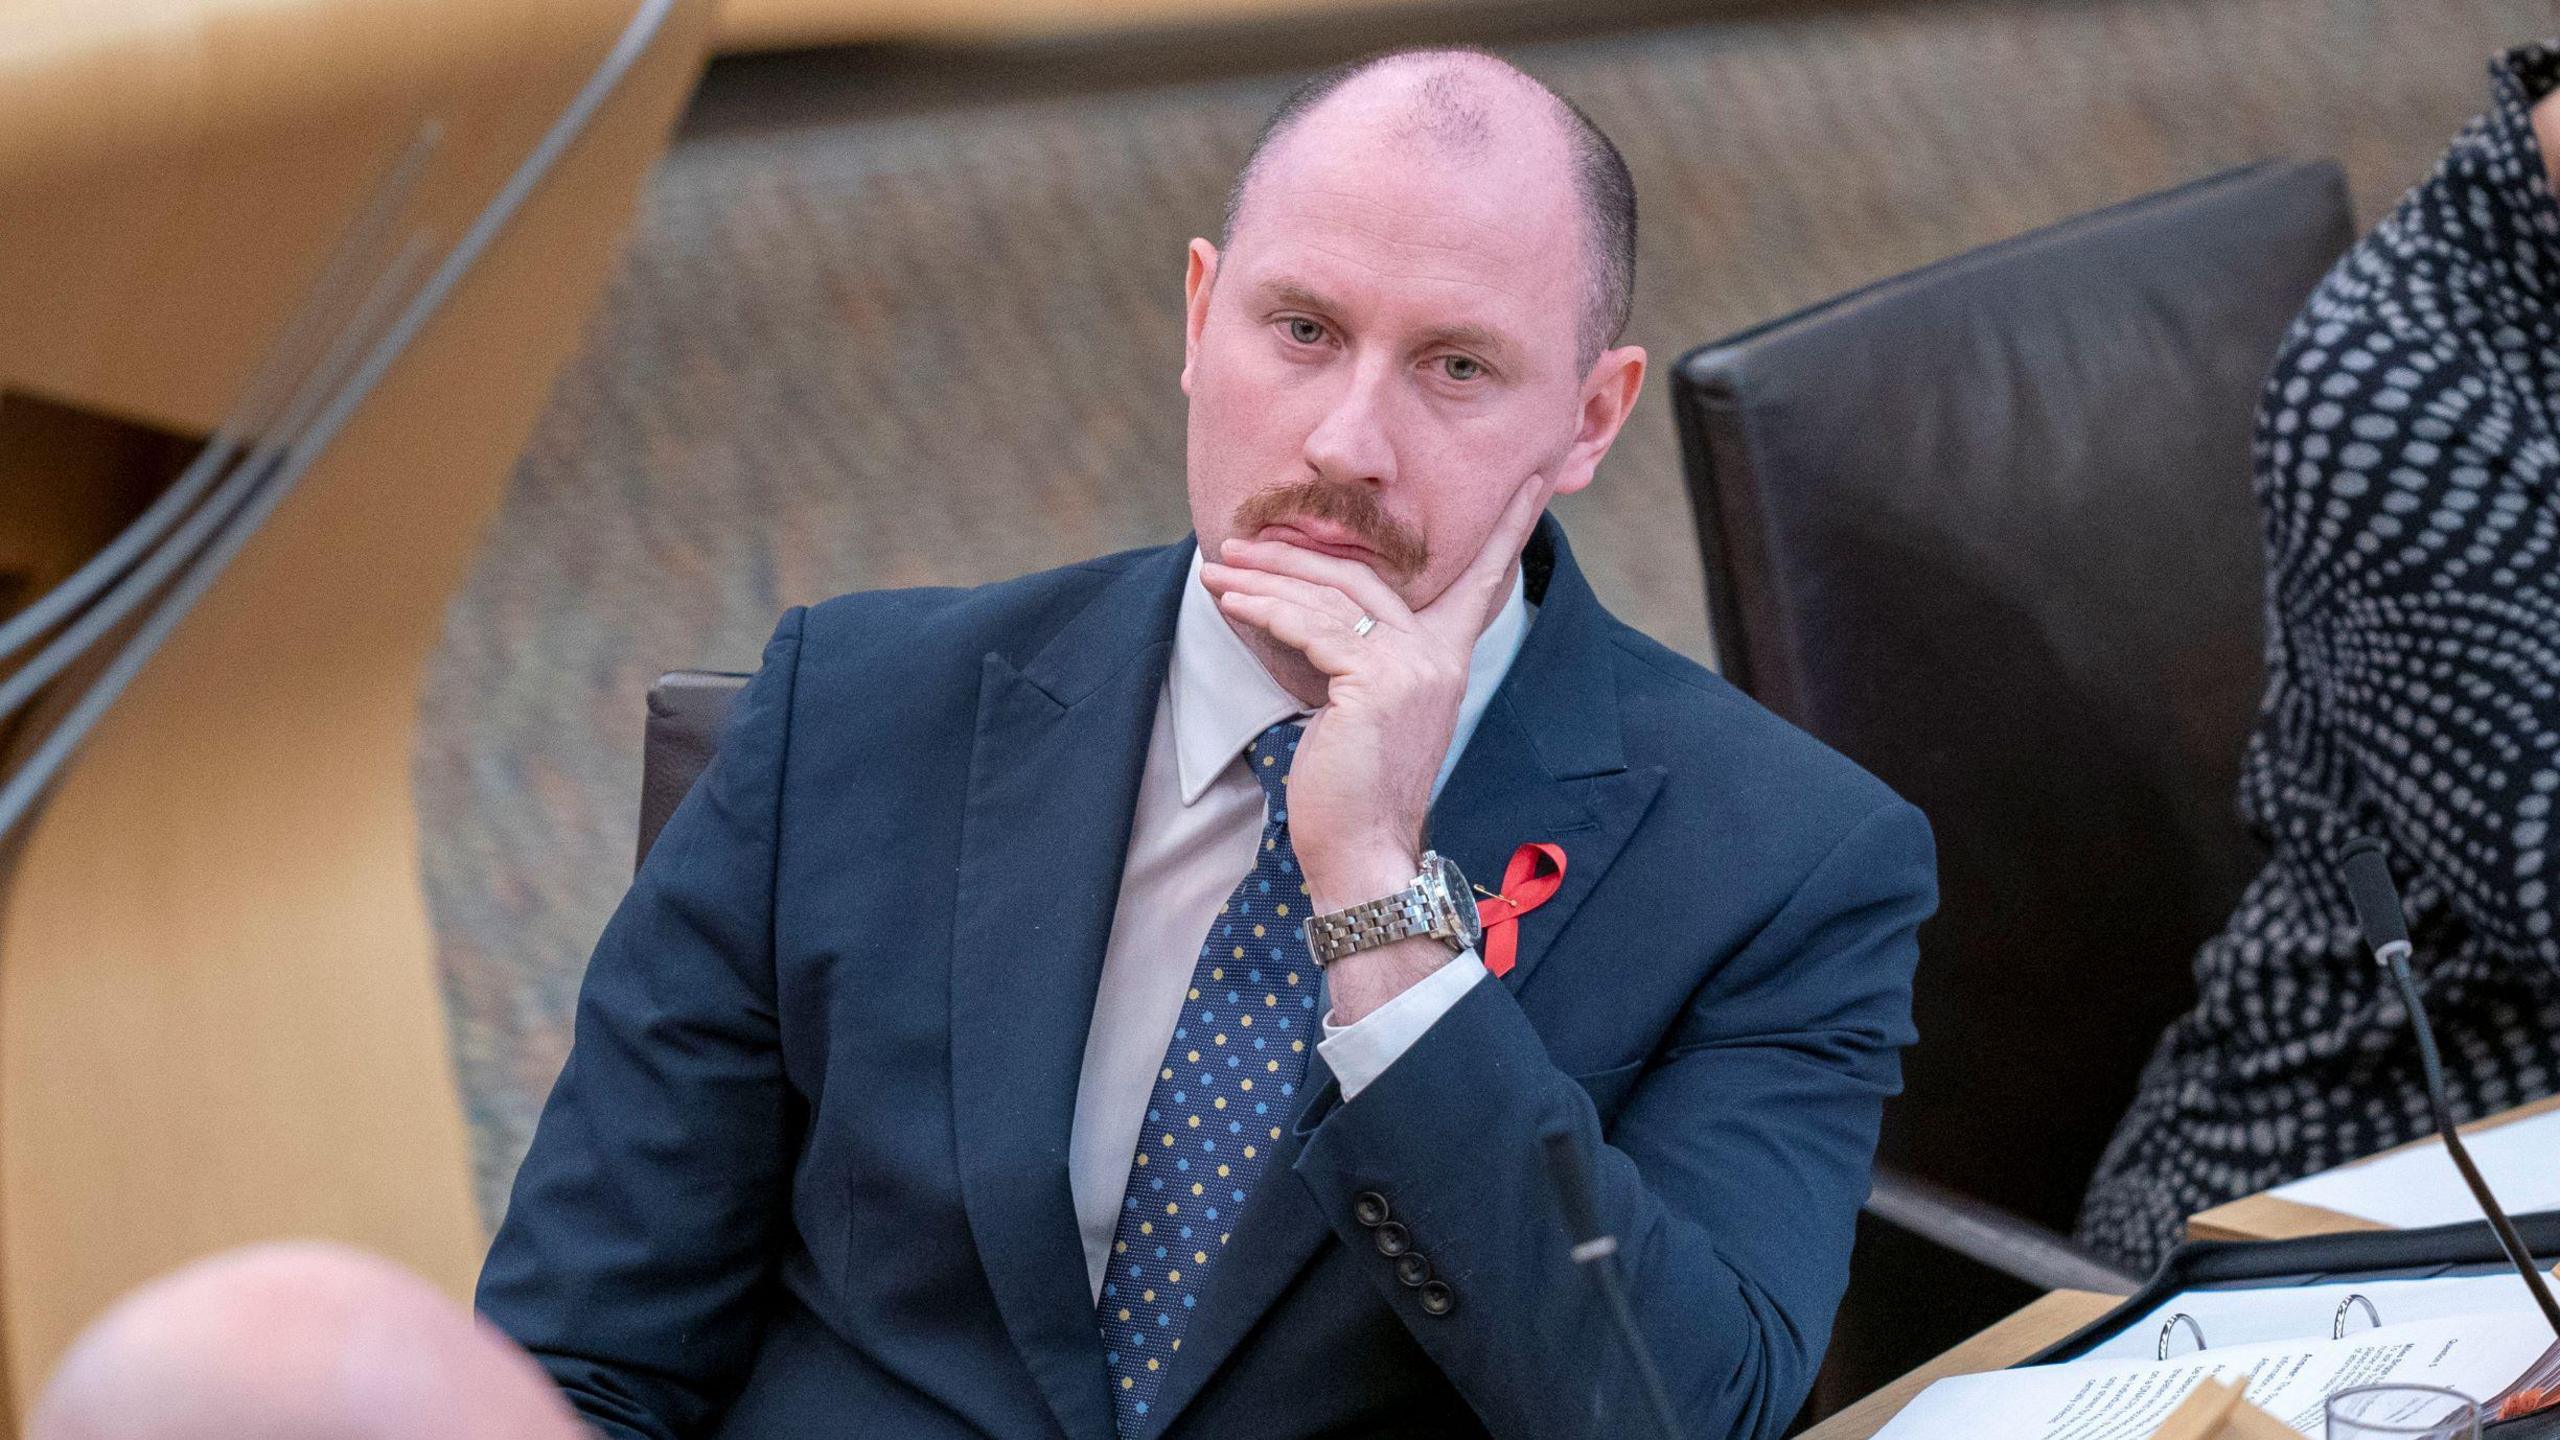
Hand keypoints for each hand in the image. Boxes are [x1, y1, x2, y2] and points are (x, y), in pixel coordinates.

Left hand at [1200, 473, 1549, 1019]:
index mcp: (1447, 659)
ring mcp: (1411, 666)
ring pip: (1329, 598)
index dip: (1506, 527)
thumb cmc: (1353, 792)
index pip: (1482, 580)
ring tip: (1215, 571)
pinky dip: (1263, 610)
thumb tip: (1317, 616)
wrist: (1362, 853)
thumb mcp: (1368, 712)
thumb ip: (1362, 660)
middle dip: (1295, 555)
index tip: (1533, 477)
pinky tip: (1228, 602)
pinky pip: (1310, 628)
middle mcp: (1438, 656)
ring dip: (1262, 580)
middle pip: (1364, 576)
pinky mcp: (1375, 681)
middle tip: (1239, 544)